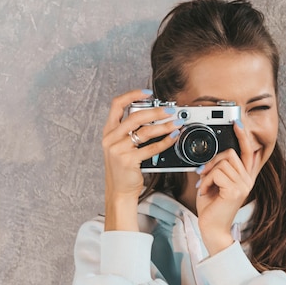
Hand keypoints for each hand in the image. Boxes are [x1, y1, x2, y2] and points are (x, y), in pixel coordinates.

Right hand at [102, 89, 180, 230]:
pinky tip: (173, 138)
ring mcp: (118, 150)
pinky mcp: (128, 161)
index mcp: (108, 131)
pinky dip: (165, 142)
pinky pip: (151, 148)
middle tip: (170, 110)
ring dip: (164, 126)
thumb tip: (154, 117)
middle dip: (155, 111)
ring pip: (145, 132)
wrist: (119, 191)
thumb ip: (130, 132)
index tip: (148, 93)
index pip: (116, 105)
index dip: (132, 95)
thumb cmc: (123, 169)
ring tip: (176, 123)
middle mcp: (111, 138)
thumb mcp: (120, 147)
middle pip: (135, 117)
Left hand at [195, 120, 255, 254]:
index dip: (243, 136)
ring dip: (208, 173)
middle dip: (213, 161)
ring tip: (205, 186)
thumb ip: (217, 170)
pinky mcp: (235, 191)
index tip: (236, 123)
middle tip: (204, 174)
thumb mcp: (214, 184)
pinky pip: (217, 173)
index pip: (249, 152)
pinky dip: (207, 180)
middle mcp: (247, 180)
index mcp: (244, 178)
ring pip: (223, 162)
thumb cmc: (211, 208)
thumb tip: (212, 157)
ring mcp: (243, 185)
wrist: (212, 228)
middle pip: (231, 154)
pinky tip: (206, 191)